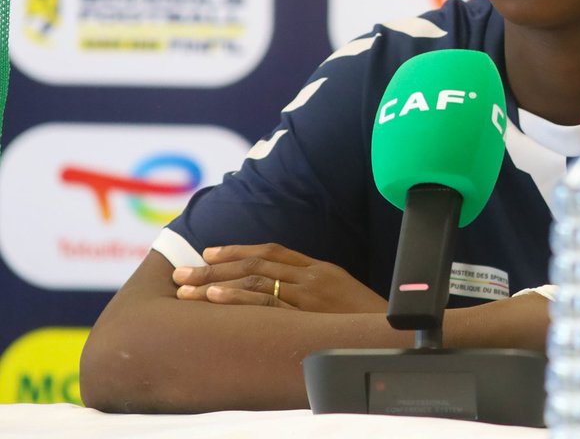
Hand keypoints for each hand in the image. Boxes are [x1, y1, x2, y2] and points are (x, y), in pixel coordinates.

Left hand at [172, 243, 386, 313]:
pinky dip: (237, 299)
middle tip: (180, 273)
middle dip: (213, 267)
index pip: (271, 251)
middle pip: (254, 264)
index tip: (208, 253)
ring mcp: (309, 294)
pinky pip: (265, 303)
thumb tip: (280, 292)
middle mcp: (311, 276)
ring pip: (253, 282)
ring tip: (185, 289)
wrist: (392, 334)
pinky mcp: (308, 313)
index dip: (237, 251)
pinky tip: (213, 299)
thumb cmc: (364, 321)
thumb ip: (313, 288)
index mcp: (319, 268)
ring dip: (215, 284)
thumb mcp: (341, 295)